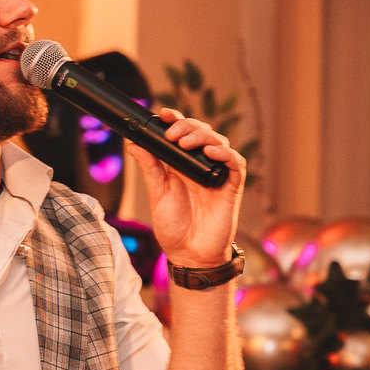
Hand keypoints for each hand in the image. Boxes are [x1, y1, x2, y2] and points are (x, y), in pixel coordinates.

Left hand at [131, 108, 245, 267]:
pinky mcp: (232, 186)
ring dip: (203, 136)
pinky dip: (226, 153)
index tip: (163, 113)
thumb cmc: (174, 228)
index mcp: (182, 165)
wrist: (189, 255)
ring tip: (185, 142)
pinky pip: (235, 163)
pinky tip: (212, 152)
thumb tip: (133, 143)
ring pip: (219, 142)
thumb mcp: (157, 193)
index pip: (183, 134)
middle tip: (172, 134)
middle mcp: (201, 166)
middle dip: (187, 126)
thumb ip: (150, 168)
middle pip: (201, 133)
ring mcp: (217, 175)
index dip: (176, 120)